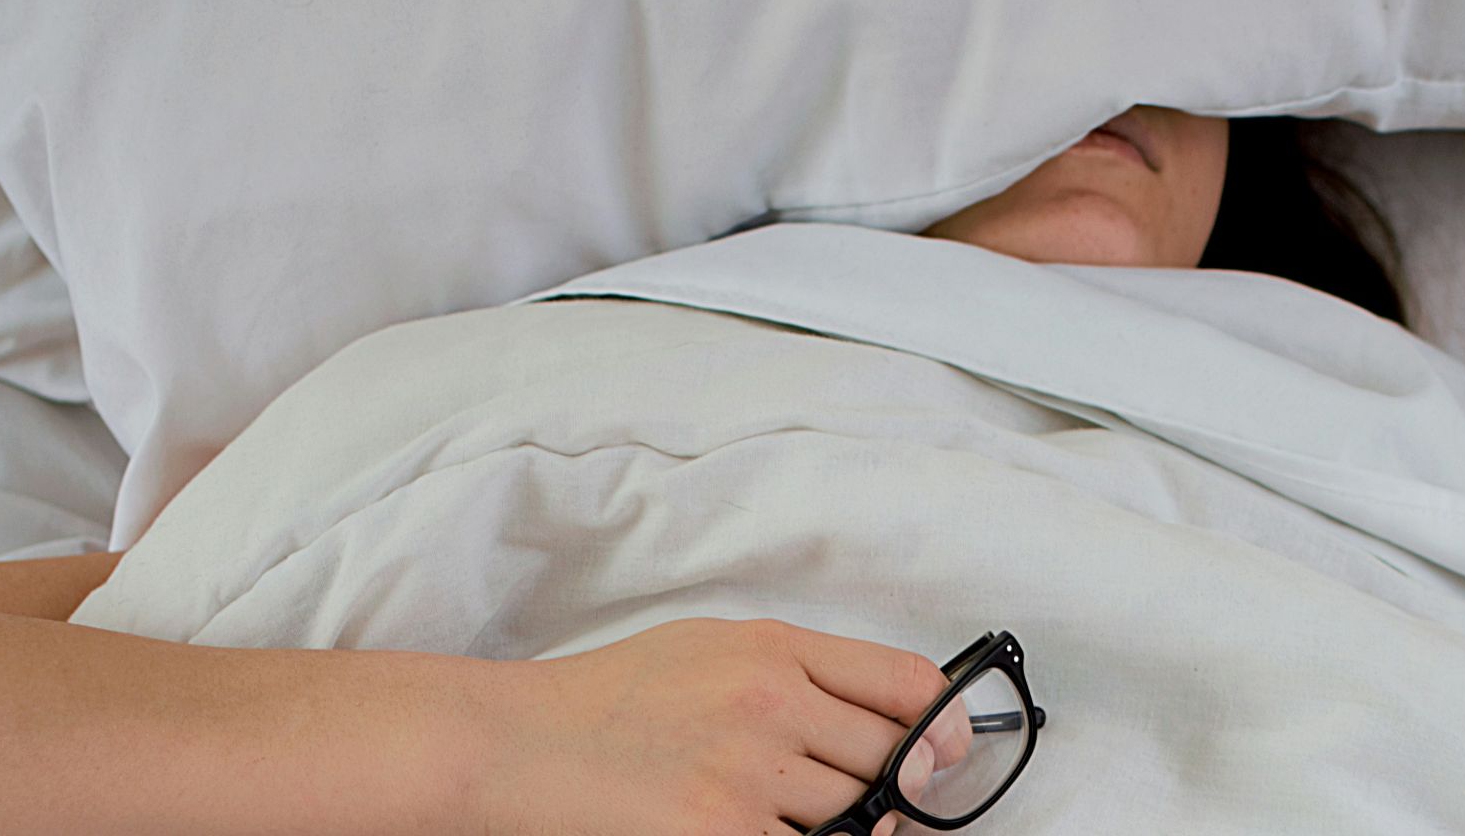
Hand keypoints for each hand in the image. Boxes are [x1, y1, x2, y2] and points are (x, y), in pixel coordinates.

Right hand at [475, 616, 971, 835]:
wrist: (515, 744)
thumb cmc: (610, 698)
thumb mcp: (709, 648)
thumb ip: (798, 674)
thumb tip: (893, 721)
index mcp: (773, 647)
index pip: (906, 683)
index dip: (945, 725)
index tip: (948, 749)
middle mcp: (771, 702)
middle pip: (892, 756)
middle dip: (898, 784)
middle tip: (876, 800)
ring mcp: (747, 773)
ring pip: (855, 815)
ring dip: (846, 825)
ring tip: (791, 811)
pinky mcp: (718, 832)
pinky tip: (762, 829)